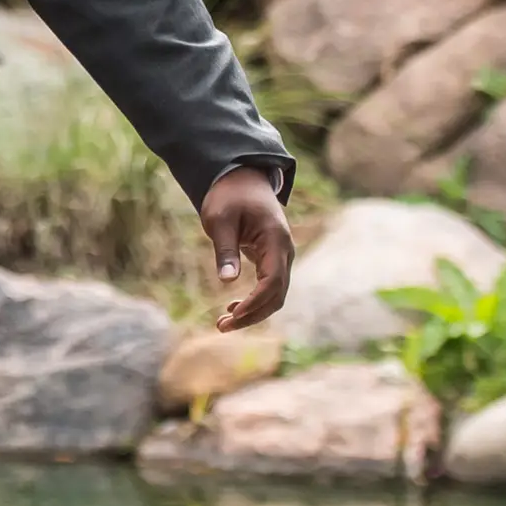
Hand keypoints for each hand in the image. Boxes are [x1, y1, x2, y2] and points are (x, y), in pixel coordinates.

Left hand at [201, 168, 294, 332]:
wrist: (241, 179)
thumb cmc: (229, 196)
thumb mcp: (220, 220)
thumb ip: (225, 249)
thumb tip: (227, 281)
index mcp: (275, 240)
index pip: (272, 281)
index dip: (254, 301)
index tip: (233, 314)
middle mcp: (284, 251)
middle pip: (276, 294)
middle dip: (252, 314)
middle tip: (222, 326)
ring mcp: (281, 256)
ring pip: (275, 294)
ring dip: (253, 311)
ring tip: (223, 323)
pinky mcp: (272, 259)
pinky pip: (269, 287)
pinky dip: (254, 301)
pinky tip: (233, 308)